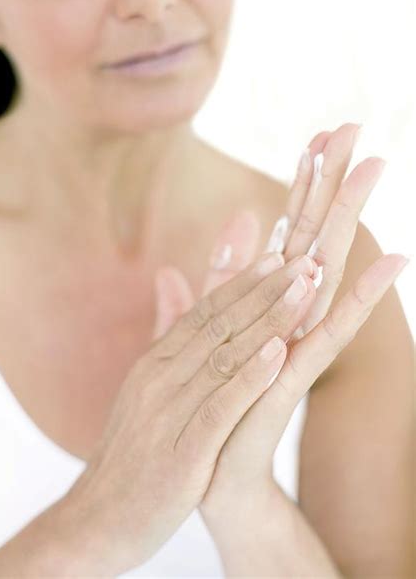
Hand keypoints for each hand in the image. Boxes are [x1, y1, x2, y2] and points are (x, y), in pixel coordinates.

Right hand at [61, 246, 317, 574]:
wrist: (96, 519)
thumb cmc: (130, 452)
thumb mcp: (144, 387)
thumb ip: (165, 332)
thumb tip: (169, 274)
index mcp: (154, 364)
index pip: (204, 313)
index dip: (243, 283)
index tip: (277, 256)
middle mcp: (160, 380)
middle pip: (219, 325)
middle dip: (265, 291)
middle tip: (303, 261)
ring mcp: (168, 415)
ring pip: (224, 357)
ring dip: (268, 320)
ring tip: (303, 291)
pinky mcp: (182, 455)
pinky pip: (220, 408)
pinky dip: (249, 378)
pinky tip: (278, 352)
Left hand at [152, 122, 408, 529]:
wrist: (214, 468)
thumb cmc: (213, 401)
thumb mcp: (203, 335)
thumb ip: (209, 289)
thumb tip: (204, 250)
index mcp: (267, 298)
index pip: (287, 229)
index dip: (299, 183)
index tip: (312, 135)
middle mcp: (291, 311)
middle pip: (314, 233)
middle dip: (331, 180)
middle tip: (353, 127)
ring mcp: (301, 337)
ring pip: (330, 266)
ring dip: (352, 218)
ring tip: (376, 168)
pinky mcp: (301, 371)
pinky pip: (335, 329)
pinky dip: (363, 296)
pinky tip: (392, 262)